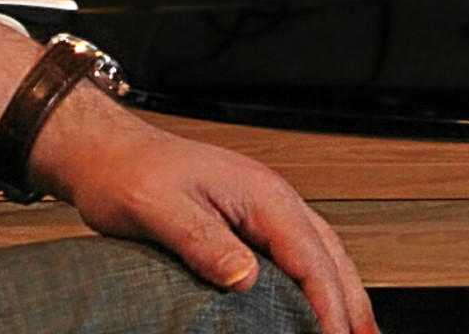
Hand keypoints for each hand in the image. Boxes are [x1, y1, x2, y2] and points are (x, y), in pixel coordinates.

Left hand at [33, 90, 375, 333]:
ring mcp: (266, 208)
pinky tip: (319, 303)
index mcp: (261, 194)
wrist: (110, 152)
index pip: (310, 258)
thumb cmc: (130, 174)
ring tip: (358, 332)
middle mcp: (273, 199)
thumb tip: (244, 278)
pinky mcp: (252, 221)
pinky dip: (321, 281)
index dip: (327, 305)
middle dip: (352, 304)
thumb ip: (203, 242)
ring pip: (324, 254)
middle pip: (330, 257)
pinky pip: (302, 253)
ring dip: (345, 294)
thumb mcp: (159, 210)